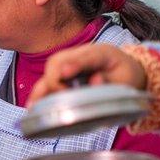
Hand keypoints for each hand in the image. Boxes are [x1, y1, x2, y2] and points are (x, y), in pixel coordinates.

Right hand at [26, 44, 146, 106]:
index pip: (86, 56)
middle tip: (61, 101)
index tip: (66, 73)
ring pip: (50, 70)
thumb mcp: (126, 81)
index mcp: (102, 53)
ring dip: (42, 88)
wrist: (126, 69)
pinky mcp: (65, 72)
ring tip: (34, 107)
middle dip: (54, 81)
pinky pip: (49, 79)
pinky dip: (41, 92)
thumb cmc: (126, 76)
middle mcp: (82, 54)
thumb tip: (94, 82)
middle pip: (58, 61)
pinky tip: (32, 106)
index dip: (75, 64)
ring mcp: (71, 62)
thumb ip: (111, 82)